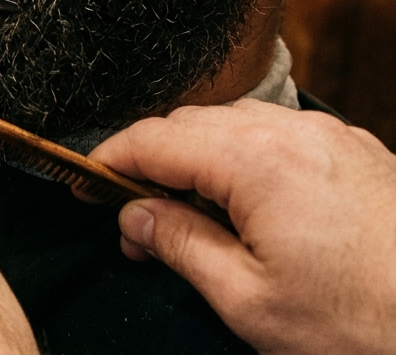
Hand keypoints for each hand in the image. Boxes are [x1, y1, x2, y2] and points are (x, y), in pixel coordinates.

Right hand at [90, 100, 395, 354]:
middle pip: (191, 124)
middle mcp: (296, 133)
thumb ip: (181, 246)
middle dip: (151, 163)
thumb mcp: (249, 301)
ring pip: (235, 124)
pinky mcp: (360, 153)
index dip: (108, 161)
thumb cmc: (366, 325)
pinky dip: (245, 159)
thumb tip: (135, 218)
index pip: (155, 140)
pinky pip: (281, 136)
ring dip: (198, 159)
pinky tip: (244, 209)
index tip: (83, 186)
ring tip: (188, 221)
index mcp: (259, 161)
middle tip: (134, 224)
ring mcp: (333, 138)